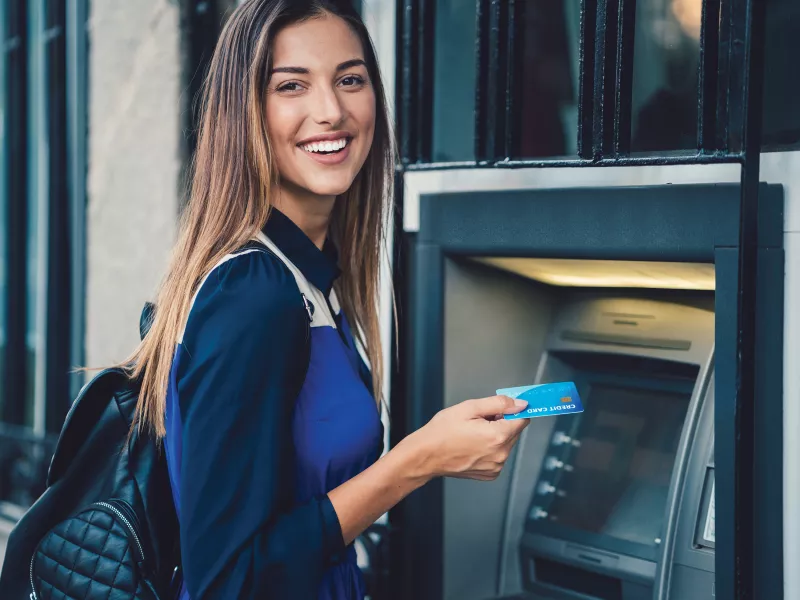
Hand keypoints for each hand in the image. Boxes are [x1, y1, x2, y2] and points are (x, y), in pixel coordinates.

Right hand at [407, 395, 530, 481]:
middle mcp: (500, 454)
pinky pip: (498, 455)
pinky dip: (490, 449)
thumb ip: (499, 404)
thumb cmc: (442, 432)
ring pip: (506, 443)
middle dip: (501, 422)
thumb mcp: (469, 408)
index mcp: (498, 436)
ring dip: (495, 435)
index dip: (513, 410)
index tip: (505, 407)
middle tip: (479, 419)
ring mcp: (496, 466)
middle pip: (514, 431)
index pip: (523, 419)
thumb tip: (520, 404)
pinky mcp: (490, 474)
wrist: (426, 455)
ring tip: (473, 433)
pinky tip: (473, 445)